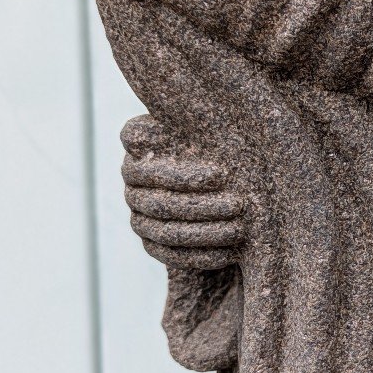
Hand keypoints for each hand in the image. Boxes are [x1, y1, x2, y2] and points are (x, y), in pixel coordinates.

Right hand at [121, 116, 245, 270]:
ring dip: (206, 233)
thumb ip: (200, 125)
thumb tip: (183, 116)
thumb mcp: (213, 133)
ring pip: (166, 231)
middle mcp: (133, 186)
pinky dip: (202, 256)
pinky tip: (230, 254)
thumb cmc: (219, 149)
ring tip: (239, 230)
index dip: (181, 173)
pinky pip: (172, 255)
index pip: (148, 167)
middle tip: (239, 205)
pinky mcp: (153, 244)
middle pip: (160, 203)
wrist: (225, 185)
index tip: (220, 175)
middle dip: (203, 206)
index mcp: (139, 155)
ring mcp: (140, 217)